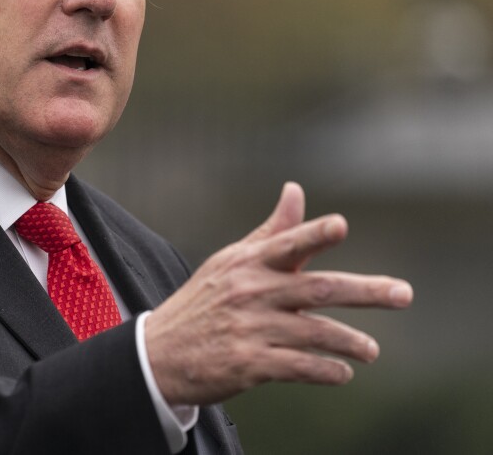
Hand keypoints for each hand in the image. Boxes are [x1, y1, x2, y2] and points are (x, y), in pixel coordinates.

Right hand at [145, 182, 413, 405]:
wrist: (160, 353)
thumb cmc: (204, 301)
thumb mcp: (232, 261)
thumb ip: (273, 231)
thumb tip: (296, 190)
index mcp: (248, 262)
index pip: (286, 244)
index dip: (314, 234)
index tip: (340, 225)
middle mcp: (250, 292)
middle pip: (316, 289)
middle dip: (365, 291)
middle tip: (403, 294)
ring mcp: (249, 329)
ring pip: (313, 332)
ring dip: (349, 341)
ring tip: (371, 351)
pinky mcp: (248, 365)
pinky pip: (298, 367)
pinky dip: (325, 370)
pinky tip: (341, 372)